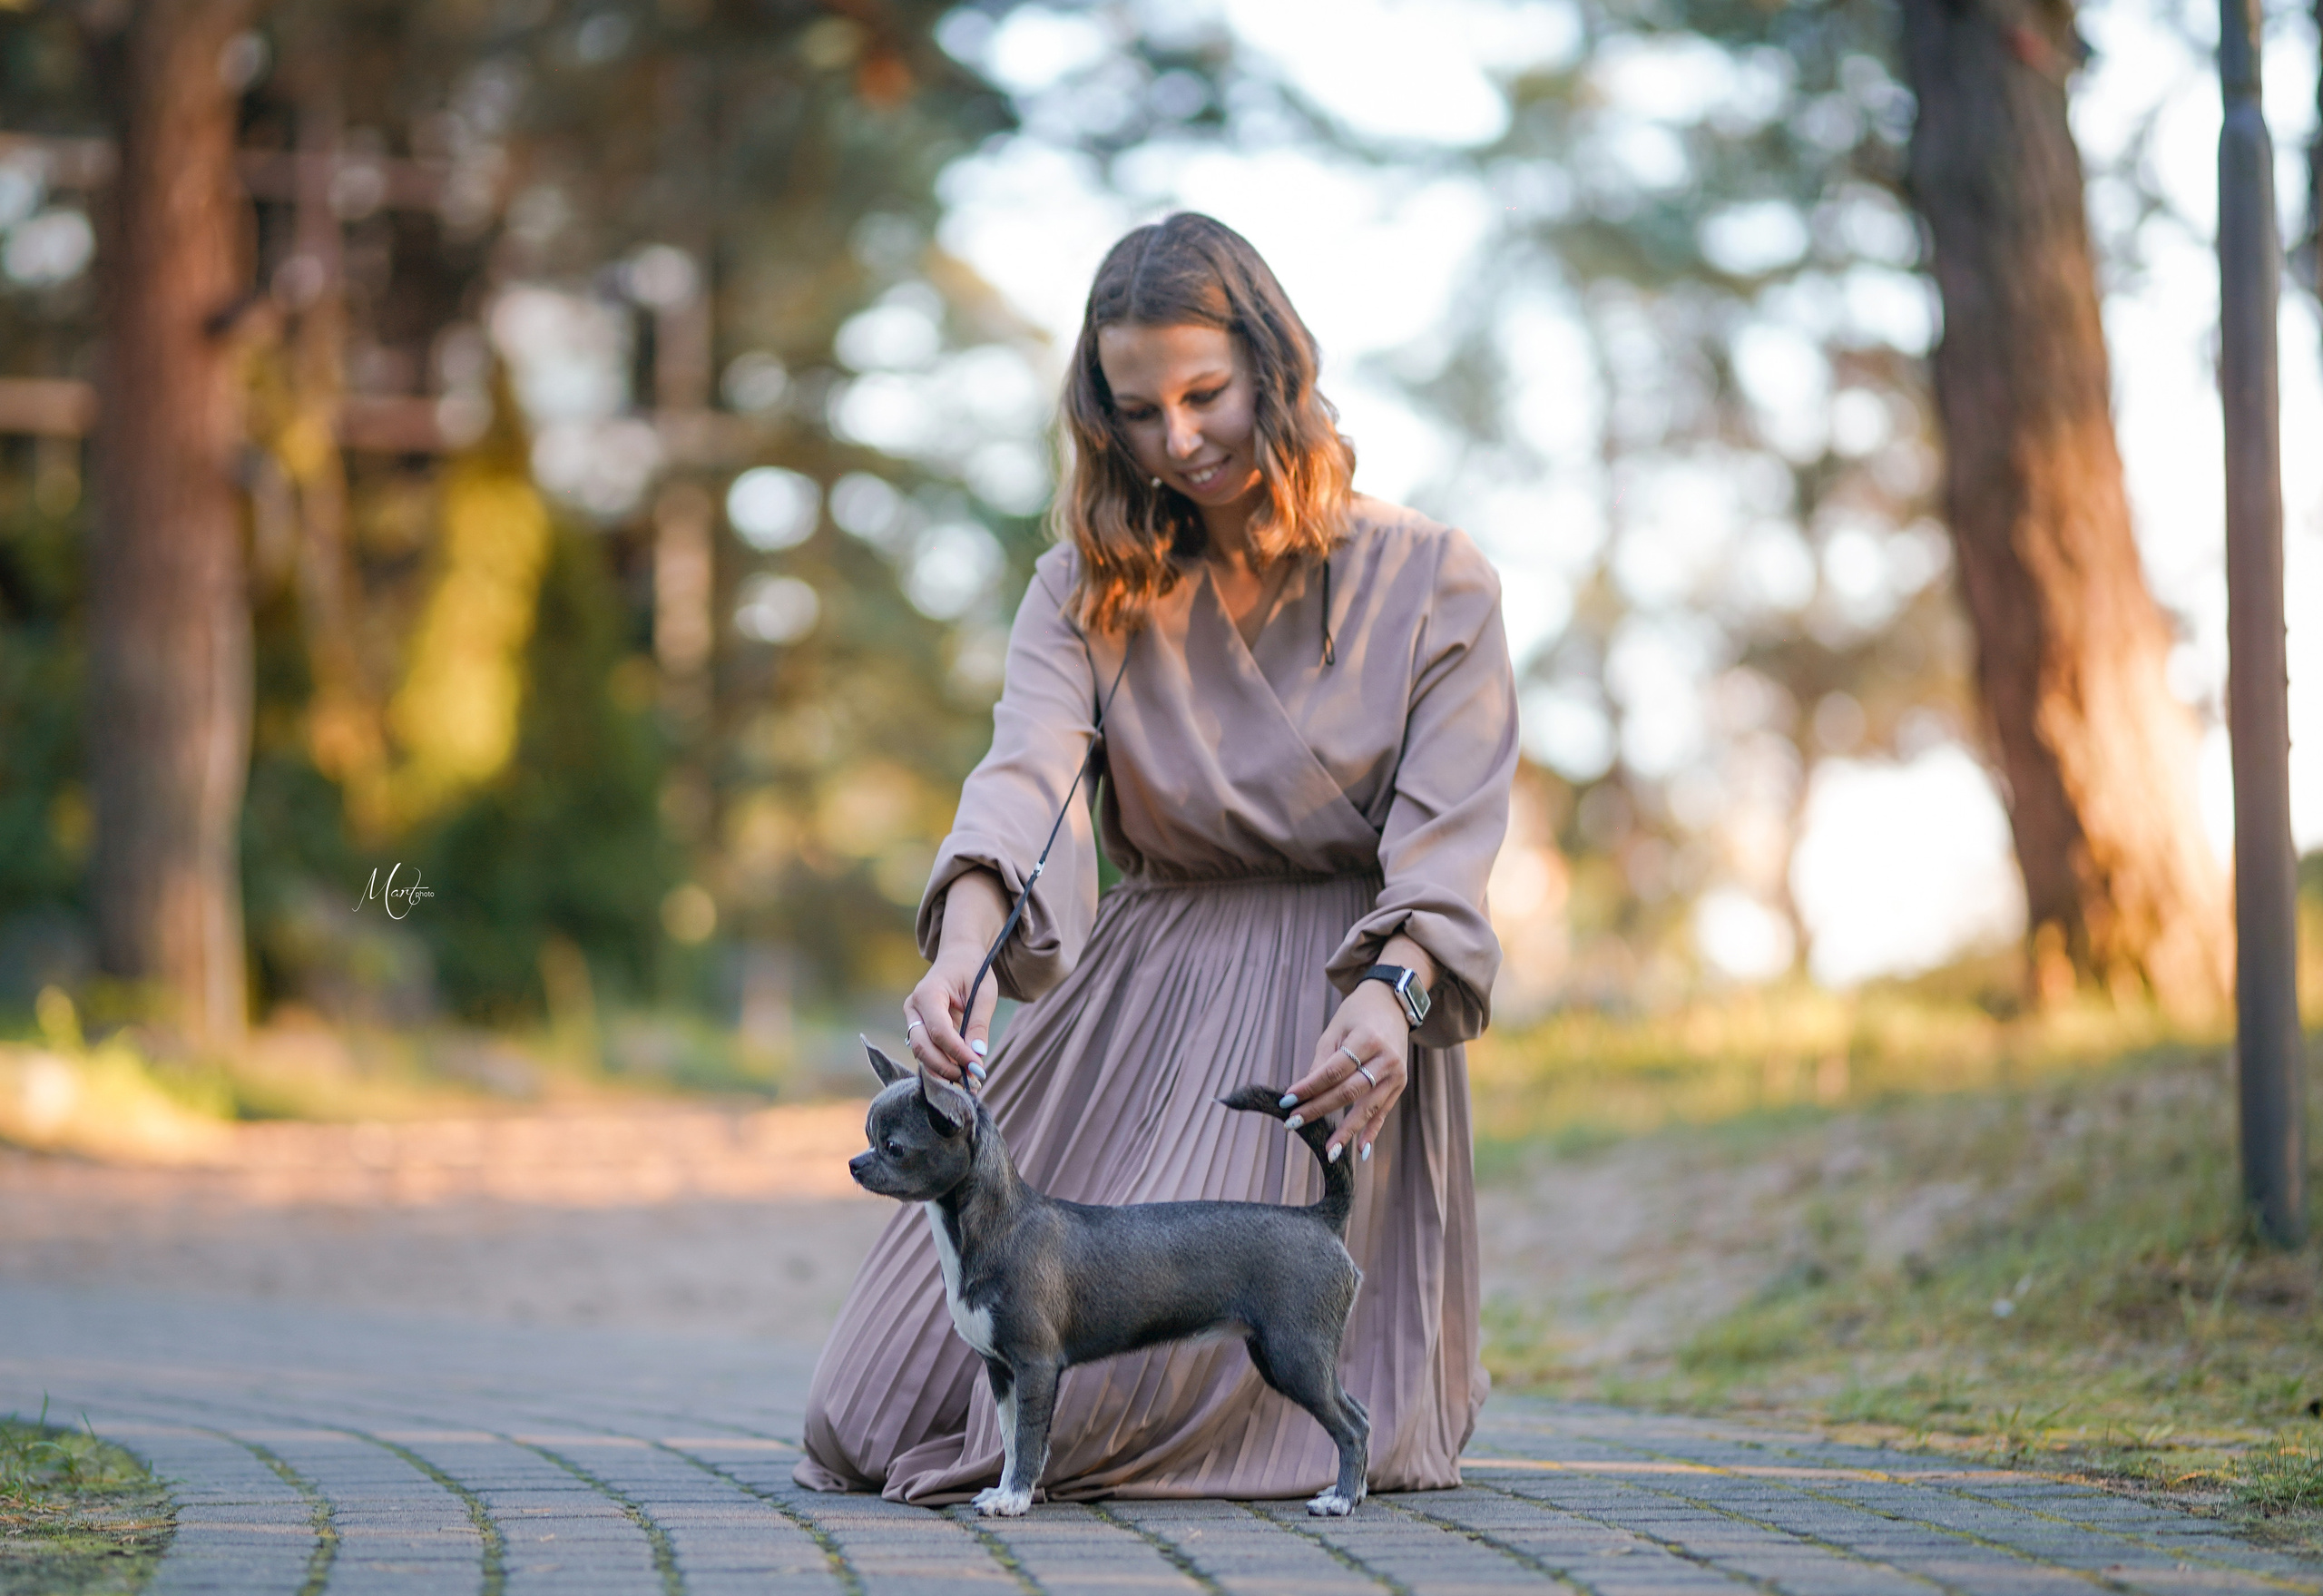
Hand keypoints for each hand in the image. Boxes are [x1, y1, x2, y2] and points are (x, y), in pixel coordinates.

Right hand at [905, 869, 1007, 1087]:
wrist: (958, 957)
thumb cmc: (973, 971)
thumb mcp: (984, 993)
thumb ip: (978, 1024)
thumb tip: (977, 1054)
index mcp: (928, 993)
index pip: (939, 1030)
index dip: (958, 1052)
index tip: (978, 1067)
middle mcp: (913, 1007)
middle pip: (922, 1046)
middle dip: (945, 1067)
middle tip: (971, 1079)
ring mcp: (912, 1018)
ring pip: (920, 1052)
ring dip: (942, 1069)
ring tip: (968, 1079)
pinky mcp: (917, 1027)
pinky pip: (925, 1050)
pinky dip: (941, 1063)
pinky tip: (960, 1071)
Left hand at [1283, 981, 1407, 1163]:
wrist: (1393, 1004)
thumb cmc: (1357, 1015)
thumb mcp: (1335, 1030)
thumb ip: (1322, 1062)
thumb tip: (1304, 1092)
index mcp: (1367, 1039)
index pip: (1333, 1071)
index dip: (1310, 1088)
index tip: (1288, 1100)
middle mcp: (1385, 1059)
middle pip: (1348, 1091)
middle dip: (1319, 1109)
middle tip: (1294, 1123)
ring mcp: (1396, 1074)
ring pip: (1367, 1107)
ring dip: (1346, 1131)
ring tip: (1328, 1151)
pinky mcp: (1400, 1084)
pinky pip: (1383, 1112)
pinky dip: (1371, 1131)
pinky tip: (1360, 1150)